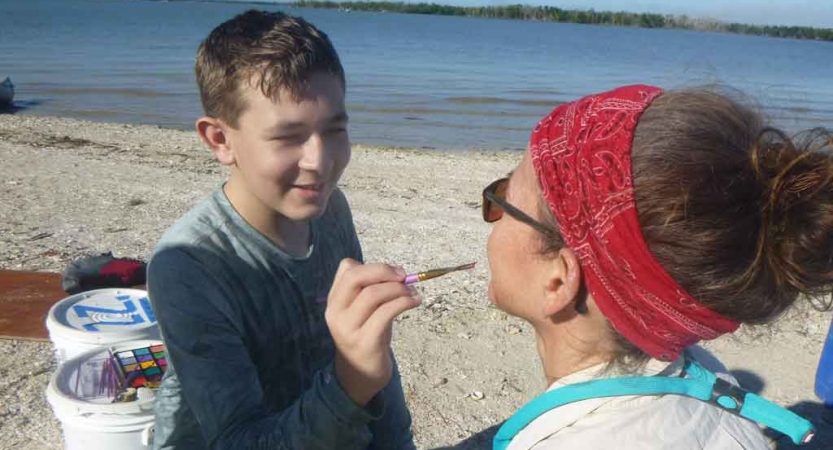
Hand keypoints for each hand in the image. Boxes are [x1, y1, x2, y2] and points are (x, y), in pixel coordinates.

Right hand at [325, 258, 420, 406]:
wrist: (360, 373)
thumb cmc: (367, 335)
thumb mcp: (363, 310)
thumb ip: (371, 290)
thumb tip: (397, 272)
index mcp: (334, 300)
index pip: (347, 269)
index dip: (373, 266)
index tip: (395, 272)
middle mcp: (336, 312)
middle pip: (356, 277)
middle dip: (383, 271)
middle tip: (404, 276)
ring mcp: (348, 328)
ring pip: (373, 294)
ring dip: (398, 289)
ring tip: (413, 293)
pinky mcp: (364, 342)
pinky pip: (385, 313)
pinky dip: (404, 302)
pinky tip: (415, 302)